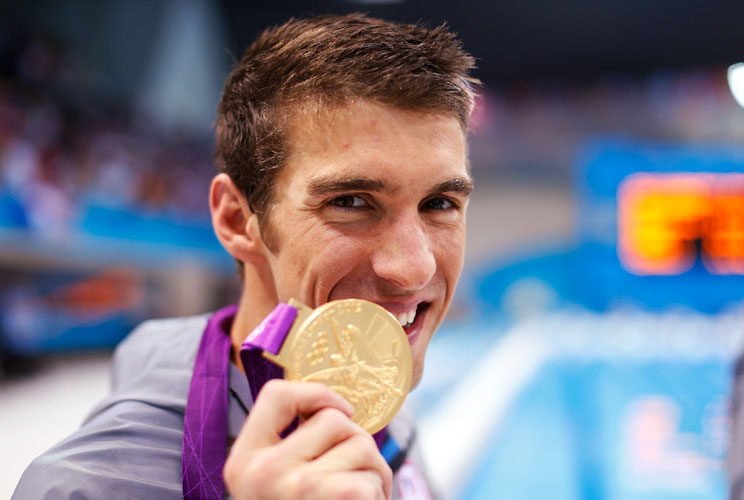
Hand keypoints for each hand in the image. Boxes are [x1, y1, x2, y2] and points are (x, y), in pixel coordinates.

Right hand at [224, 379, 392, 499]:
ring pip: (362, 445)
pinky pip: (372, 477)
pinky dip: (379, 494)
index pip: (276, 394)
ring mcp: (299, 487)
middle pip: (335, 420)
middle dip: (357, 441)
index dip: (317, 393)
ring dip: (374, 469)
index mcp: (245, 460)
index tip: (340, 411)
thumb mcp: (268, 483)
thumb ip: (288, 447)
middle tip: (355, 469)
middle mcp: (266, 471)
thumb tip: (338, 408)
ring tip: (359, 495)